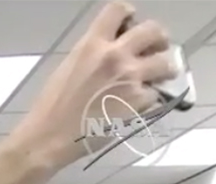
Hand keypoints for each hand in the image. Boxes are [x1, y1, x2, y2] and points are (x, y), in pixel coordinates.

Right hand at [0, 3, 177, 174]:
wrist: (48, 138)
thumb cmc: (50, 106)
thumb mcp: (68, 68)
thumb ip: (92, 54)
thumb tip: (112, 50)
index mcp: (92, 44)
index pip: (119, 10)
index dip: (129, 14)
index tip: (129, 25)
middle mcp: (115, 55)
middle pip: (153, 30)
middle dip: (157, 39)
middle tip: (153, 51)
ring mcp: (130, 78)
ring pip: (167, 63)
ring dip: (163, 70)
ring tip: (154, 79)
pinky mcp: (139, 102)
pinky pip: (157, 95)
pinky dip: (150, 100)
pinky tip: (137, 106)